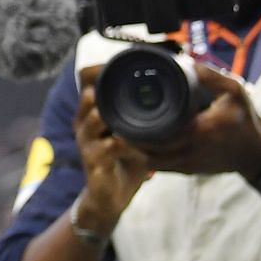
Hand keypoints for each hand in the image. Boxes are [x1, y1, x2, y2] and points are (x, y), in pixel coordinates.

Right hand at [73, 66, 154, 231]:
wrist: (108, 198)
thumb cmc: (123, 162)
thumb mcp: (131, 134)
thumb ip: (143, 115)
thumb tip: (176, 95)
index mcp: (91, 111)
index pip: (87, 78)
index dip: (103, 67)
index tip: (128, 62)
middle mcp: (83, 122)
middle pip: (90, 92)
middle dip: (113, 87)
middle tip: (143, 85)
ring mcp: (85, 141)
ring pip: (97, 115)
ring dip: (122, 115)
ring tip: (146, 116)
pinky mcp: (93, 160)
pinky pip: (111, 146)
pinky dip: (129, 144)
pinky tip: (145, 146)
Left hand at [127, 62, 260, 176]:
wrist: (258, 154)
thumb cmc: (245, 120)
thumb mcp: (234, 91)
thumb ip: (210, 75)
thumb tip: (183, 60)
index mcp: (199, 130)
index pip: (158, 132)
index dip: (135, 125)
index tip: (120, 111)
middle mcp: (190, 150)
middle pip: (148, 149)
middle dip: (128, 136)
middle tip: (114, 119)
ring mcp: (188, 164)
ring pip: (151, 162)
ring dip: (135, 149)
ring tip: (123, 130)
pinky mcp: (188, 171)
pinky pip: (160, 167)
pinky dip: (147, 157)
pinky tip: (138, 143)